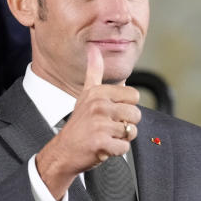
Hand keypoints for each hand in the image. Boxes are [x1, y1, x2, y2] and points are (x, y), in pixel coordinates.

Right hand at [35, 45, 140, 199]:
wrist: (64, 151)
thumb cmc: (79, 124)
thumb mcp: (86, 94)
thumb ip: (94, 71)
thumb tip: (93, 49)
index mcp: (98, 92)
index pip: (134, 96)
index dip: (125, 107)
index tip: (110, 112)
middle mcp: (98, 105)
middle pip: (136, 114)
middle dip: (126, 124)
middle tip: (108, 128)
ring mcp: (99, 124)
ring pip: (132, 131)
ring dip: (121, 138)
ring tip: (106, 136)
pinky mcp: (101, 142)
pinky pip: (125, 147)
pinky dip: (116, 151)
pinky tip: (103, 147)